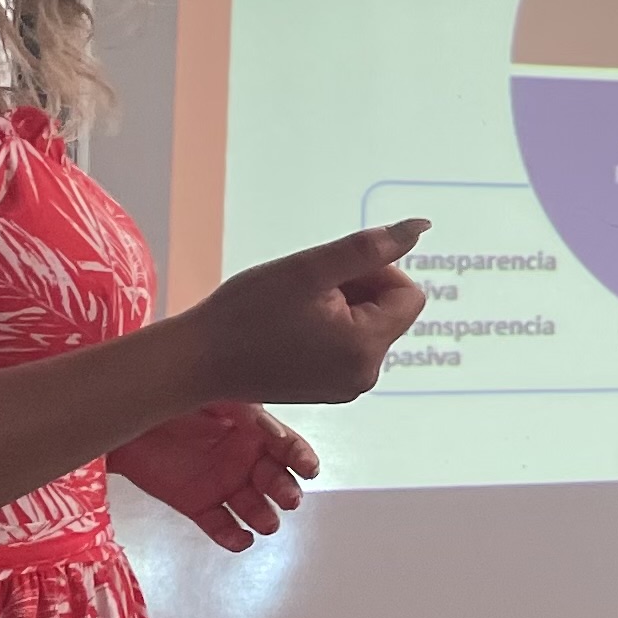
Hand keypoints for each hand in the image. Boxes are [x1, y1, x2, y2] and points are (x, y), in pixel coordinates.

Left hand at [112, 404, 313, 551]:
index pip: (288, 446)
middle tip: (288, 498)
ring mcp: (222, 484)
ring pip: (254, 508)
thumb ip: (244, 411)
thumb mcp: (213, 393)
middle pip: (276, 480)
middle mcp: (244, 459)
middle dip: (286, 490)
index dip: (301, 457)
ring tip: (265, 523)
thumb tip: (272, 430)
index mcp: (253, 430)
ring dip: (265, 517)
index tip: (308, 467)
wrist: (124, 417)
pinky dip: (232, 537)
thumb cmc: (170, 396)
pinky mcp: (198, 505)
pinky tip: (240, 539)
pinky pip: (221, 526)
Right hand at [182, 220, 431, 403]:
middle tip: (306, 292)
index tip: (330, 273)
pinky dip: (329, 329)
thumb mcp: (309, 269)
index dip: (374, 272)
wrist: (197, 360)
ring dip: (341, 308)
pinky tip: (291, 328)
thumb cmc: (247, 312)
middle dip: (356, 291)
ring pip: (367, 326)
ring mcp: (347, 388)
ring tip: (294, 311)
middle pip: (389, 311)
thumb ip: (369, 248)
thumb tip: (419, 227)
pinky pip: (348, 347)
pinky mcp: (329, 390)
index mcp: (366, 348)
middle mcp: (365, 376)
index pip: (407, 293)